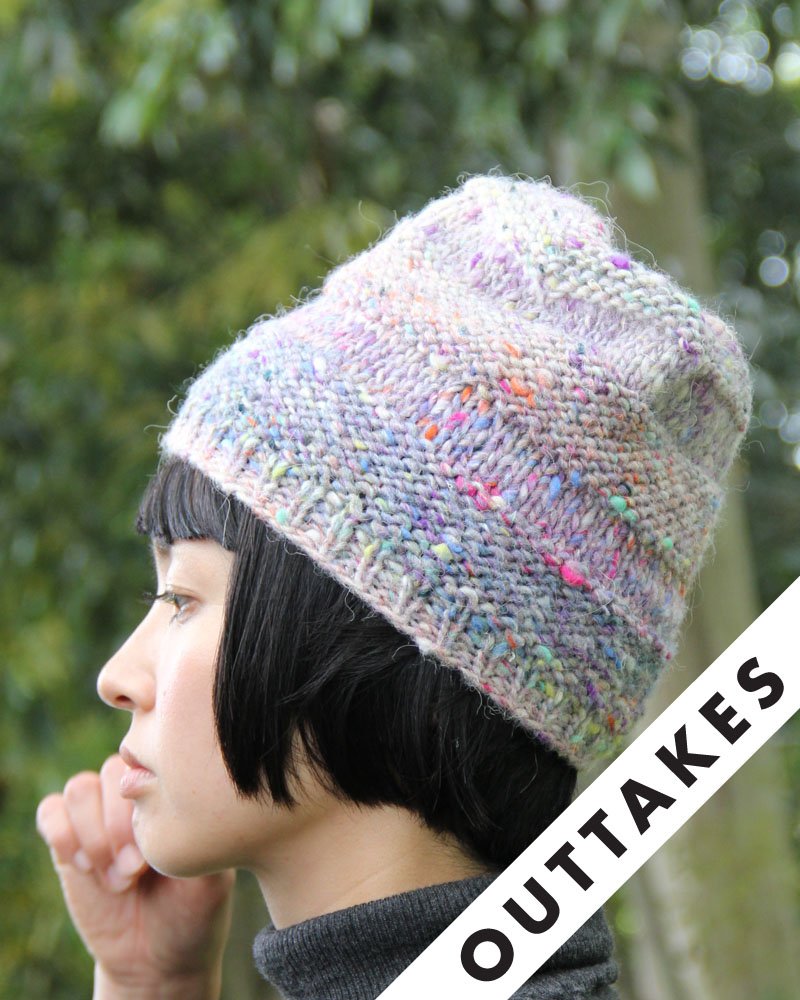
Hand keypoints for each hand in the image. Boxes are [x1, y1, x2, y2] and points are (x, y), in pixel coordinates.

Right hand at [35, 753, 235, 989]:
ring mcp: (99, 816)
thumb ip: (193, 835)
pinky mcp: (68, 842)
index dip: (146, 802)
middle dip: (120, 825)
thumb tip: (166, 794)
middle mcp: (135, 797)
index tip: (155, 850)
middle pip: (111, 771)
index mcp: (172, 793)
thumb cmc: (193, 911)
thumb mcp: (211, 877)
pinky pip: (50, 810)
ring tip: (117, 877)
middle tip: (135, 870)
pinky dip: (63, 836)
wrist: (160, 956)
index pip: (150, 761)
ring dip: (94, 834)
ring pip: (80, 787)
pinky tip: (86, 869)